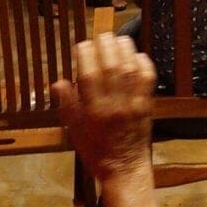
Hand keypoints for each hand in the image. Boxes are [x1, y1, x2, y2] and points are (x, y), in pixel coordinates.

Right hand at [51, 32, 157, 182]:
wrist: (125, 170)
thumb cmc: (95, 151)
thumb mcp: (74, 131)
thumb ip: (68, 105)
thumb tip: (59, 82)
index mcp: (94, 110)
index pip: (89, 74)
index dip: (85, 54)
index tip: (81, 45)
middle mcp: (115, 103)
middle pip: (111, 66)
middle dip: (106, 46)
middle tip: (100, 36)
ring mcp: (133, 103)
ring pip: (130, 68)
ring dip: (125, 49)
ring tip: (118, 39)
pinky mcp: (147, 104)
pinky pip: (148, 79)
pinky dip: (143, 63)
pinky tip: (136, 56)